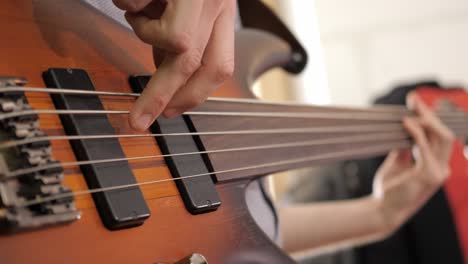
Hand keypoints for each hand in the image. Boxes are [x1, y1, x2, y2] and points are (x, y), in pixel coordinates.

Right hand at [113, 0, 235, 130]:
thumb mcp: (181, 10)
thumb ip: (176, 40)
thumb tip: (163, 72)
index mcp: (221, 11)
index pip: (218, 67)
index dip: (193, 95)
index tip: (168, 112)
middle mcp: (216, 1)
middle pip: (195, 63)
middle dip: (161, 96)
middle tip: (138, 119)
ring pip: (171, 38)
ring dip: (142, 30)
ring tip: (137, 9)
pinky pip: (138, 6)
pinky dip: (127, 4)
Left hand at [372, 94, 454, 230]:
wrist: (382, 210)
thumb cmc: (389, 189)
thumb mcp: (398, 164)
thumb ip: (405, 148)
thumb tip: (405, 128)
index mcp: (436, 166)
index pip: (442, 138)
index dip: (434, 119)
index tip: (419, 103)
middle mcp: (442, 169)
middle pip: (445, 134)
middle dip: (431, 114)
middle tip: (414, 99)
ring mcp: (437, 172)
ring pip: (440, 137)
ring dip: (426, 118)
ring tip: (412, 106)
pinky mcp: (428, 174)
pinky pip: (424, 146)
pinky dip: (416, 131)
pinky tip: (406, 122)